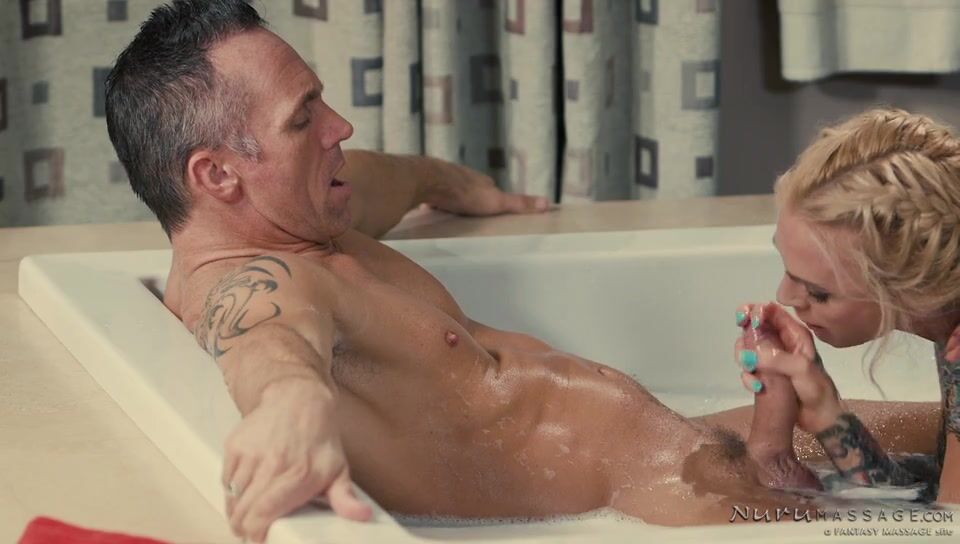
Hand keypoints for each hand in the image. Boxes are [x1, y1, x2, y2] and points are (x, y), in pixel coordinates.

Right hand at [222, 379, 370, 541]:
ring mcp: (251, 454)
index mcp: (299, 475)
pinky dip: (230, 491)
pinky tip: (242, 493)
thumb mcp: (338, 469)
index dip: (255, 532)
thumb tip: (361, 516)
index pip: (264, 513)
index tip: (258, 539)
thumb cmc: (318, 437)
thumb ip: (345, 498)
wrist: (298, 399)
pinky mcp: (235, 446)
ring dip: (236, 511)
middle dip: (243, 527)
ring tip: (245, 516)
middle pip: (244, 510)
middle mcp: (273, 464)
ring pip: (232, 496)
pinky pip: (225, 479)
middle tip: (249, 532)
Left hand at [422, 158, 549, 215]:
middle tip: (471, 217)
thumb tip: (547, 203)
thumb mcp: (496, 201)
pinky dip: (432, 204)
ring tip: (450, 217)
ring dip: (450, 202)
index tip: (494, 211)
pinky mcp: (425, 186)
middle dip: (469, 202)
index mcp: (479, 181)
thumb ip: (518, 203)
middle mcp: (461, 177)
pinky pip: (430, 196)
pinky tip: (429, 213)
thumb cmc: (462, 192)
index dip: (492, 200)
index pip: (490, 189)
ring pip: (449, 192)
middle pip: (469, 190)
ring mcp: (442, 180)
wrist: (426, 181)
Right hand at [734, 302, 843, 433]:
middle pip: (754, 328)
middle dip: (745, 338)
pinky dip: (747, 377)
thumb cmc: (817, 390)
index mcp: (795, 335)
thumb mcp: (801, 369)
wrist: (821, 418)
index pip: (772, 312)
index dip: (755, 311)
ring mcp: (772, 359)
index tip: (744, 320)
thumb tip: (750, 353)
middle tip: (744, 351)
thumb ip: (777, 358)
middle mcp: (781, 343)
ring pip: (747, 348)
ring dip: (744, 358)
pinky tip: (756, 386)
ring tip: (751, 371)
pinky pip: (748, 369)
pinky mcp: (765, 374)